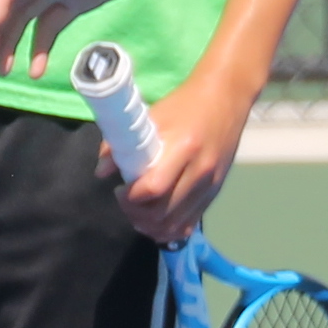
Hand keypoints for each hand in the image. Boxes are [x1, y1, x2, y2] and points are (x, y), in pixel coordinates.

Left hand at [109, 71, 251, 245]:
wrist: (226, 98)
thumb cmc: (186, 104)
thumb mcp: (153, 116)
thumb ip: (123, 142)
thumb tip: (101, 171)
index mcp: (184, 148)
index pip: (154, 188)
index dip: (131, 198)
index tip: (120, 190)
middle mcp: (200, 171)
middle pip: (164, 212)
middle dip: (137, 214)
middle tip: (126, 201)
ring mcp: (210, 185)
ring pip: (176, 224)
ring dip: (151, 226)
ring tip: (138, 213)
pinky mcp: (215, 192)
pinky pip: (190, 223)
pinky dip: (170, 229)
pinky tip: (156, 221)